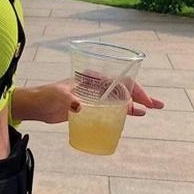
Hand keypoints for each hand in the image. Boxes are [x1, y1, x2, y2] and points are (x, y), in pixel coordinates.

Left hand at [25, 79, 164, 122]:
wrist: (36, 105)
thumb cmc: (46, 96)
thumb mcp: (58, 96)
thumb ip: (69, 100)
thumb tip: (80, 107)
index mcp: (92, 78)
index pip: (120, 80)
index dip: (135, 90)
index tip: (145, 102)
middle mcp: (96, 85)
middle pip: (123, 88)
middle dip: (141, 95)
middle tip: (156, 106)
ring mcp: (94, 96)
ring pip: (119, 98)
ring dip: (135, 103)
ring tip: (150, 110)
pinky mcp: (90, 107)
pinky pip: (111, 108)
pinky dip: (123, 111)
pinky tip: (133, 115)